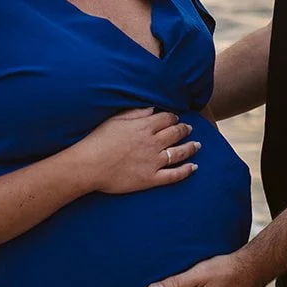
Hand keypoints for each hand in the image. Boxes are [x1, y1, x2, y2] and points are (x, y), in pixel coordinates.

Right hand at [76, 108, 198, 194]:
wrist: (89, 165)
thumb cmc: (97, 140)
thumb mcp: (116, 120)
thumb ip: (136, 112)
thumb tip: (152, 108)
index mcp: (144, 126)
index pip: (166, 118)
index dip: (173, 117)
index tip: (175, 118)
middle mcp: (152, 142)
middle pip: (176, 133)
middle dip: (184, 129)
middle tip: (189, 129)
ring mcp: (153, 161)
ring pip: (179, 152)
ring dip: (191, 148)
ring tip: (197, 145)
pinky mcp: (151, 178)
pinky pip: (173, 175)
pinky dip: (186, 171)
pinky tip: (193, 167)